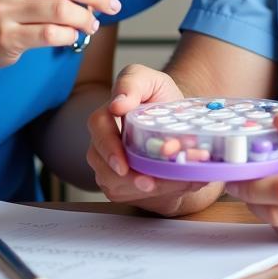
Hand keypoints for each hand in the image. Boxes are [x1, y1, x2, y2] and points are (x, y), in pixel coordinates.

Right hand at [86, 64, 222, 215]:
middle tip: (149, 183)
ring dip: (148, 188)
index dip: (109, 148)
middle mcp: (103, 144)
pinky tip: (177, 185)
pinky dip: (159, 194)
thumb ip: (133, 82)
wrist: (178, 126)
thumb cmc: (161, 100)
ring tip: (175, 183)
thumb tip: (117, 103)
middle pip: (104, 167)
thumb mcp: (153, 81)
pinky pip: (133, 197)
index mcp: (107, 116)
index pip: (99, 129)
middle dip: (128, 179)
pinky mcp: (123, 187)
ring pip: (118, 187)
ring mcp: (110, 168)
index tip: (122, 163)